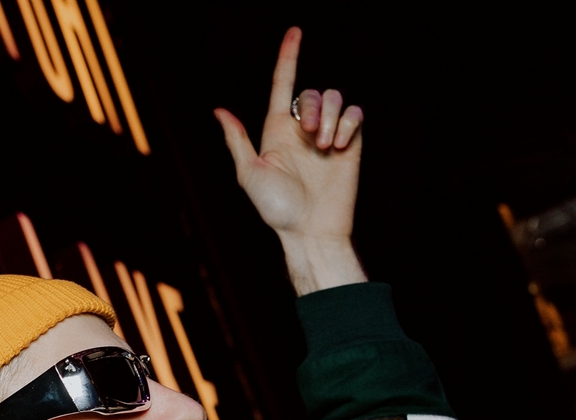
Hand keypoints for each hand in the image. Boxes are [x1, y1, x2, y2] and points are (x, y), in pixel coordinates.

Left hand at [214, 27, 368, 294]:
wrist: (311, 231)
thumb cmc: (277, 209)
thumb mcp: (249, 174)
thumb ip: (237, 140)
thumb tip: (219, 111)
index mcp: (277, 130)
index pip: (283, 84)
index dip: (288, 57)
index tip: (294, 32)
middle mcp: (304, 129)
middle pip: (313, 92)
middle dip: (314, 108)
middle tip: (311, 138)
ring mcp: (329, 136)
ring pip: (336, 98)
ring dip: (331, 119)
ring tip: (326, 148)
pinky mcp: (351, 145)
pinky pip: (356, 113)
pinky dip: (350, 124)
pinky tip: (340, 147)